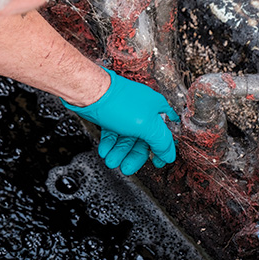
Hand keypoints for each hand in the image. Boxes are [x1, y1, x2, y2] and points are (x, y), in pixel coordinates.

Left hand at [61, 68, 178, 174]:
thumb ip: (161, 141)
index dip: (161, 150)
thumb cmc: (118, 102)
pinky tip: (105, 151)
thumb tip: (169, 154)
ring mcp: (126, 112)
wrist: (89, 92)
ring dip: (119, 152)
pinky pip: (113, 133)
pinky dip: (110, 144)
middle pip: (143, 139)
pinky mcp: (111, 115)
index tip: (157, 163)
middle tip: (126, 168)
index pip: (164, 134)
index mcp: (156, 109)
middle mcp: (143, 110)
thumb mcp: (147, 125)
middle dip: (133, 155)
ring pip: (126, 138)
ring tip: (111, 161)